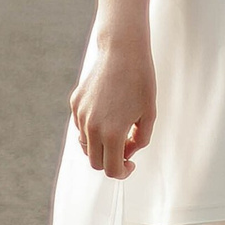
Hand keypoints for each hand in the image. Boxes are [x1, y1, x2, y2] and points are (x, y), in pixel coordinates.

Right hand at [71, 29, 155, 179]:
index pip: (112, 170)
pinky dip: (92, 128)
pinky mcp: (75, 103)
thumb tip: (125, 153)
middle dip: (110, 161)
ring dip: (100, 145)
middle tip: (126, 150)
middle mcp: (92, 128)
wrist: (122, 51)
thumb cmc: (141, 82)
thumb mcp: (149, 115)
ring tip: (117, 129)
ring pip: (86, 145)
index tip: (131, 164)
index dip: (123, 172)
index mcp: (112, 134)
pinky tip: (107, 112)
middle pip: (95, 162)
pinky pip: (81, 126)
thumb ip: (139, 141)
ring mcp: (80, 115)